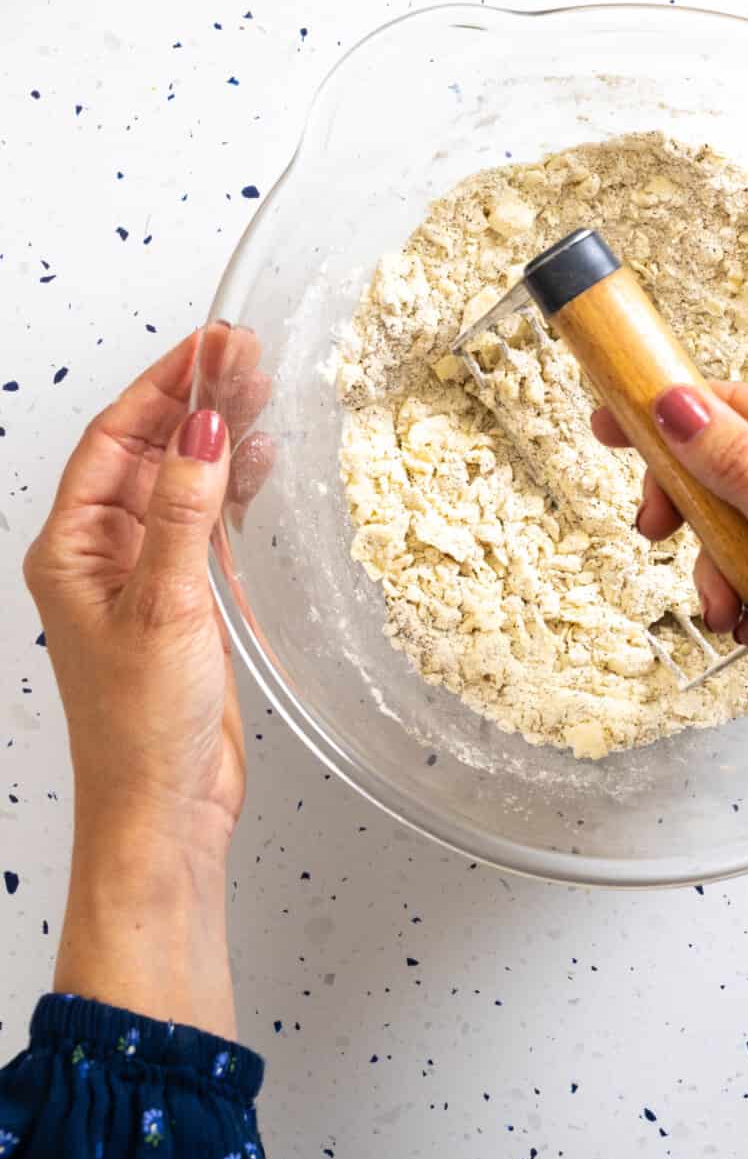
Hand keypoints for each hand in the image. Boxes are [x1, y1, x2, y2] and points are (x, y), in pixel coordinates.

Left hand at [23, 328, 266, 1035]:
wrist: (166, 812)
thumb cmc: (143, 728)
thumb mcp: (166, 607)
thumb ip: (186, 512)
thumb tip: (202, 428)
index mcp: (73, 549)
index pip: (117, 438)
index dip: (165, 385)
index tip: (214, 345)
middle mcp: (103, 553)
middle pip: (149, 450)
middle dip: (196, 398)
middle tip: (249, 352)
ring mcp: (145, 575)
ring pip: (182, 481)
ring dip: (219, 436)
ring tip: (264, 389)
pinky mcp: (184, 601)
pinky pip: (205, 522)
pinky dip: (232, 487)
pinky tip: (259, 460)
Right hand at [593, 380, 747, 759]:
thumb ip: (735, 462)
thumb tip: (679, 403)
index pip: (737, 405)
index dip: (670, 415)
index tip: (611, 427)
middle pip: (728, 463)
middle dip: (692, 508)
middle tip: (657, 533)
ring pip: (735, 522)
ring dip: (716, 565)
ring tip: (725, 605)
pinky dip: (741, 592)